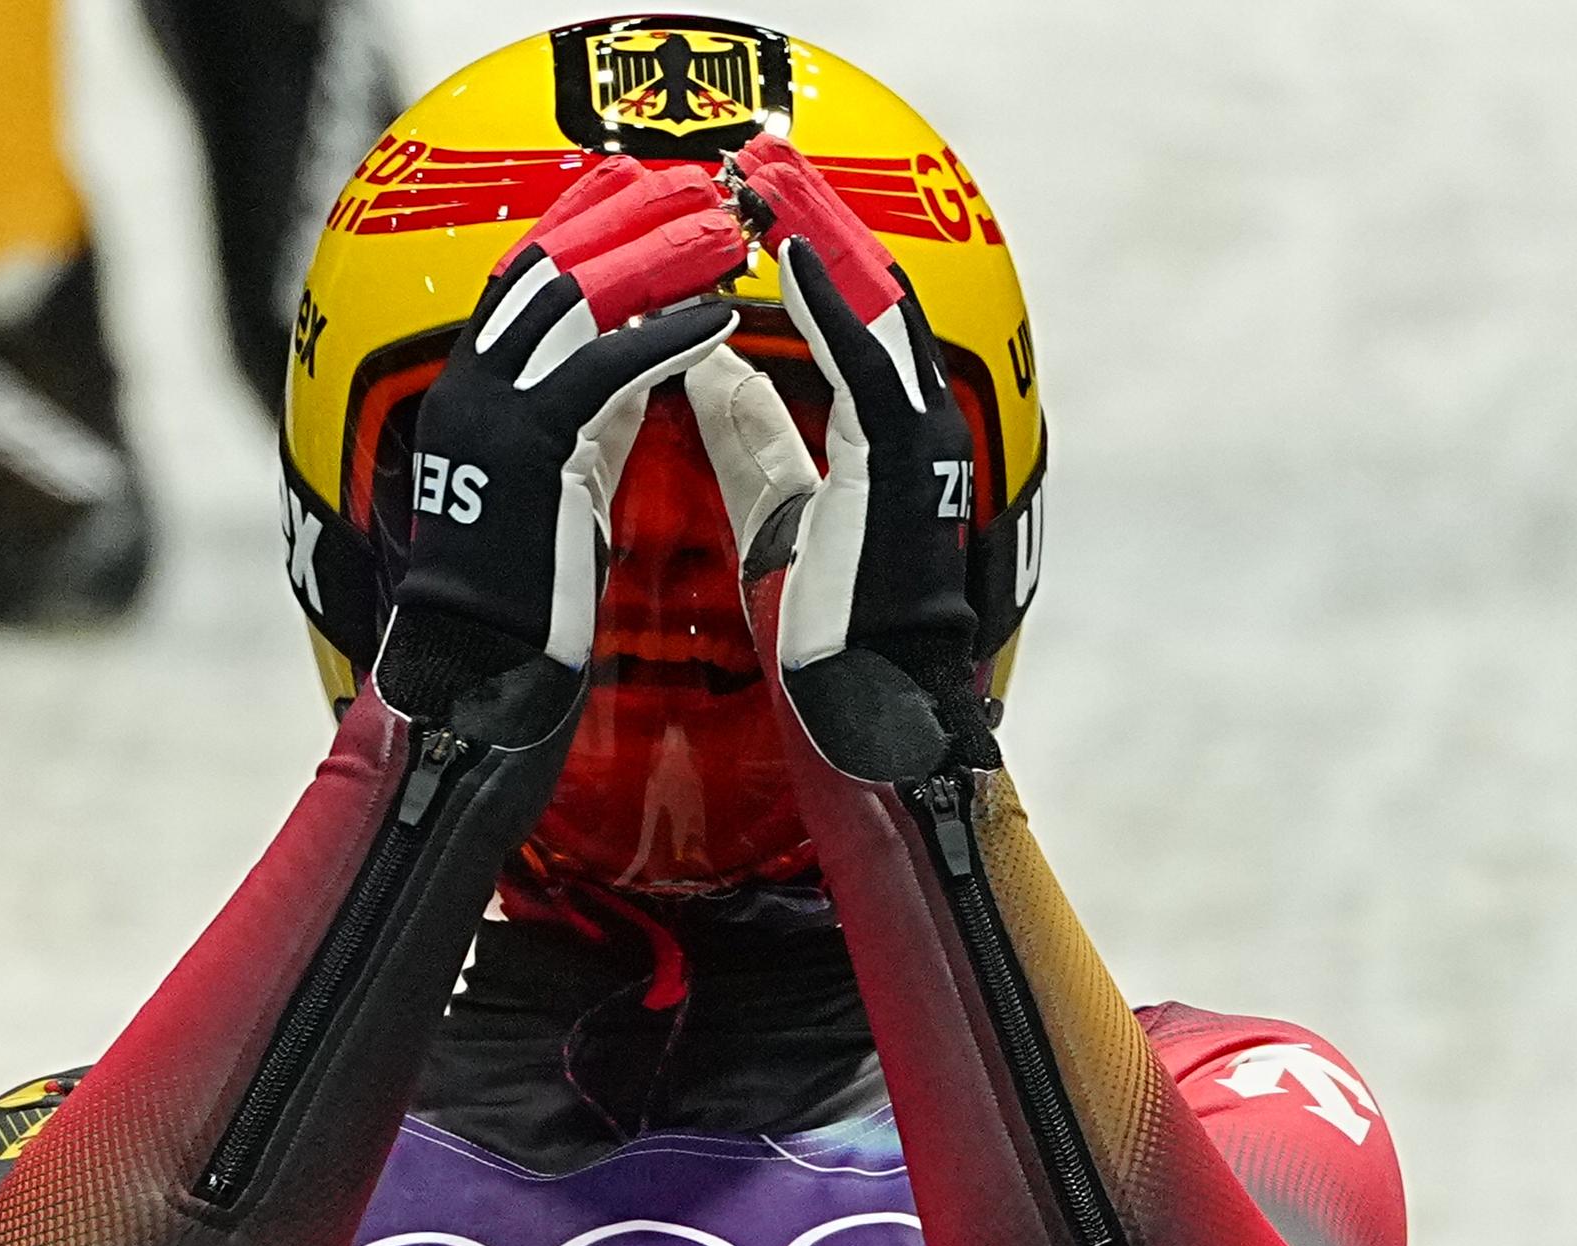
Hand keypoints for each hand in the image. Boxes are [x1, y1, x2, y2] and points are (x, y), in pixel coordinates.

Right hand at [379, 158, 744, 721]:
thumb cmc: (525, 594)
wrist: (482, 665)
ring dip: (653, 257)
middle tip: (694, 187)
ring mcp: (491, 415)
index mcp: (472, 393)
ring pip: (573, 301)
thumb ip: (588, 420)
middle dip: (624, 218)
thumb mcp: (559, 482)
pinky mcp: (527, 452)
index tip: (635, 184)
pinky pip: (604, 371)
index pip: (524, 279)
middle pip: (547, 268)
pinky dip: (665, 340)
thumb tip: (632, 367)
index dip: (582, 225)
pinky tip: (717, 321)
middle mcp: (471, 389)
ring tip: (719, 235)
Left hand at [689, 138, 995, 774]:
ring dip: (820, 236)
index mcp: (880, 438)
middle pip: (868, 292)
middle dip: (813, 221)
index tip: (752, 205)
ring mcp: (915, 440)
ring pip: (875, 306)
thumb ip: (749, 440)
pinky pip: (867, 361)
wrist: (864, 707)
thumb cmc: (829, 629)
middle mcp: (909, 426)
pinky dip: (826, 303)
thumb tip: (708, 371)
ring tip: (768, 178)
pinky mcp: (900, 464)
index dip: (801, 257)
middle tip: (759, 161)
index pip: (847, 320)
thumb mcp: (773, 512)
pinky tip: (781, 256)